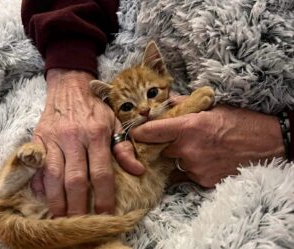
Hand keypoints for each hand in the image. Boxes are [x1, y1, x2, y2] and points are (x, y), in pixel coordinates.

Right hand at [32, 69, 143, 216]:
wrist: (70, 87)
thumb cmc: (95, 107)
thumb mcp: (115, 123)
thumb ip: (125, 148)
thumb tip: (138, 170)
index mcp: (96, 134)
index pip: (101, 172)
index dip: (105, 196)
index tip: (106, 212)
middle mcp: (74, 137)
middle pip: (75, 179)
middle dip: (79, 204)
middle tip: (82, 221)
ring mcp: (54, 139)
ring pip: (54, 176)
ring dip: (58, 200)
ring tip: (63, 216)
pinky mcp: (39, 139)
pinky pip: (38, 166)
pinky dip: (41, 184)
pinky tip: (46, 196)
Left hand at [131, 104, 284, 187]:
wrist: (267, 144)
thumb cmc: (240, 121)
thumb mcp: (212, 107)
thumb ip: (185, 104)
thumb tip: (167, 102)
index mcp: (188, 127)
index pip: (151, 131)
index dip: (139, 132)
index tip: (135, 133)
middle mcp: (188, 149)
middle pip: (161, 150)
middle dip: (165, 145)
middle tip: (179, 138)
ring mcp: (195, 168)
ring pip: (175, 163)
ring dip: (180, 157)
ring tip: (198, 148)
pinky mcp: (203, 181)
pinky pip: (187, 174)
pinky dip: (191, 168)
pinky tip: (206, 159)